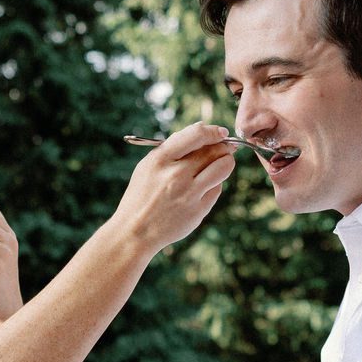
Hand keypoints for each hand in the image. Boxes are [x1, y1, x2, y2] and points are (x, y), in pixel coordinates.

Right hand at [113, 122, 236, 250]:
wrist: (135, 231)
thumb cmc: (142, 195)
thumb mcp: (148, 166)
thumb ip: (173, 148)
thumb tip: (202, 130)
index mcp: (160, 160)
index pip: (197, 135)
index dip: (214, 131)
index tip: (221, 132)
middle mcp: (176, 174)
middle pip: (214, 150)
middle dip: (224, 146)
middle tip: (225, 148)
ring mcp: (189, 193)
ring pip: (223, 167)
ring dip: (226, 162)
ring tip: (221, 164)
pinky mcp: (198, 210)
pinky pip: (217, 189)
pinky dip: (214, 184)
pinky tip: (203, 188)